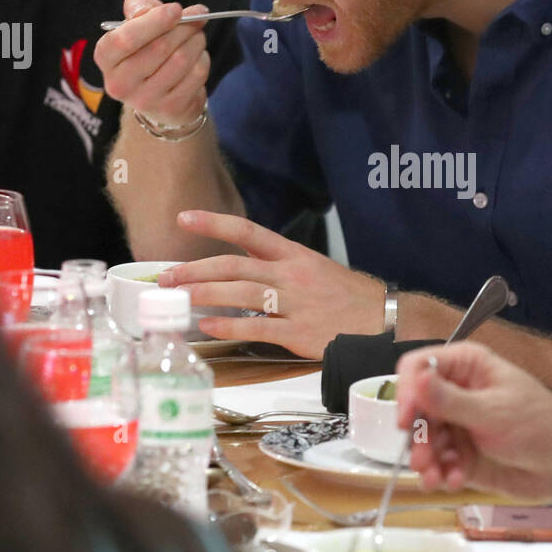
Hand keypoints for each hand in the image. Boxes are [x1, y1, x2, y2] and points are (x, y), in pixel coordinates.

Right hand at [94, 0, 210, 126]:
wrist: (159, 97)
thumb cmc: (145, 50)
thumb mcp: (135, 24)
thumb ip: (138, 7)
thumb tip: (147, 9)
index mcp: (105, 58)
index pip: (125, 38)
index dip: (154, 21)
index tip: (176, 9)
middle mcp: (120, 83)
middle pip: (159, 47)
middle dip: (184, 27)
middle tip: (197, 17)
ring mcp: (145, 100)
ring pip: (181, 60)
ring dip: (196, 41)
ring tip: (197, 35)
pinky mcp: (171, 108)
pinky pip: (196, 74)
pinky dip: (203, 59)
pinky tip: (198, 56)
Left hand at [159, 210, 385, 357]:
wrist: (384, 320)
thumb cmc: (348, 296)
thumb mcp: (315, 269)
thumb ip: (279, 266)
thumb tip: (242, 268)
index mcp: (294, 255)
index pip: (248, 230)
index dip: (214, 223)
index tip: (183, 218)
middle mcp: (291, 275)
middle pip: (235, 264)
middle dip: (196, 268)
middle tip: (166, 276)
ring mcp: (295, 303)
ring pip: (242, 293)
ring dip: (206, 293)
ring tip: (179, 298)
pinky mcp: (299, 333)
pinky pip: (258, 328)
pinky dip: (230, 327)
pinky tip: (209, 326)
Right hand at [395, 343, 551, 510]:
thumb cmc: (541, 426)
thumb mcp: (493, 412)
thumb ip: (450, 401)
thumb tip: (414, 379)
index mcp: (466, 366)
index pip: (418, 367)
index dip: (406, 391)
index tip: (406, 421)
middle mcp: (456, 392)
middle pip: (415, 408)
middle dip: (416, 436)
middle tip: (421, 461)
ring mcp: (458, 424)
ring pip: (422, 438)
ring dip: (425, 460)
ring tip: (435, 479)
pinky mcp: (461, 453)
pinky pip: (437, 462)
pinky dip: (441, 473)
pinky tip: (454, 482)